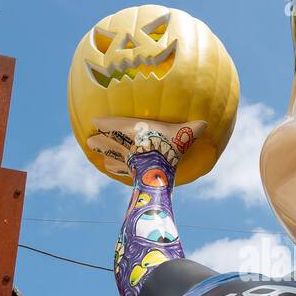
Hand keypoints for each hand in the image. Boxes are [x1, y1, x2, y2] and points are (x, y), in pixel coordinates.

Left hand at [89, 116, 206, 176]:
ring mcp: (128, 161)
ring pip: (112, 155)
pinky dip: (113, 166)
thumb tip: (205, 123)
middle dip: (100, 141)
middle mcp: (129, 147)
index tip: (95, 121)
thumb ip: (192, 128)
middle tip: (89, 140)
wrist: (159, 174)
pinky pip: (120, 169)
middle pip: (110, 142)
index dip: (106, 124)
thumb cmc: (171, 149)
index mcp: (136, 133)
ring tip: (91, 148)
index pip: (117, 126)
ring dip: (102, 152)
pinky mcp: (131, 173)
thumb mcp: (183, 135)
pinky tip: (108, 166)